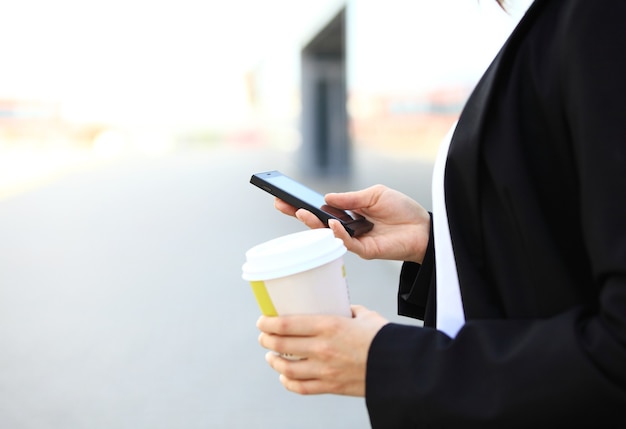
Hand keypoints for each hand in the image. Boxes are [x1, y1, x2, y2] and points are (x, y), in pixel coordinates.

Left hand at [257, 305, 388, 396]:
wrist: (399, 367)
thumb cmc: (383, 338)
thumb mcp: (364, 316)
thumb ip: (348, 311)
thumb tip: (339, 306)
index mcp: (329, 326)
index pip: (287, 324)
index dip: (268, 323)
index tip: (262, 320)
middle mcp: (322, 348)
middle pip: (281, 344)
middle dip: (266, 340)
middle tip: (263, 336)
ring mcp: (325, 369)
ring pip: (286, 368)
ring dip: (274, 361)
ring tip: (271, 357)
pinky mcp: (331, 386)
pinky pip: (301, 387)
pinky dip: (288, 382)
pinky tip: (285, 376)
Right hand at [275, 185, 429, 262]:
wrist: (424, 227)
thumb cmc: (401, 209)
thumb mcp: (374, 195)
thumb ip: (351, 198)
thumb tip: (326, 198)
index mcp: (348, 212)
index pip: (321, 208)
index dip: (303, 203)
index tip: (284, 196)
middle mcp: (348, 227)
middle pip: (317, 223)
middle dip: (298, 214)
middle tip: (281, 205)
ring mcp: (354, 240)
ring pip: (327, 234)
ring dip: (313, 223)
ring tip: (301, 212)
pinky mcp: (364, 250)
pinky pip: (346, 243)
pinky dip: (338, 233)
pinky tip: (332, 224)